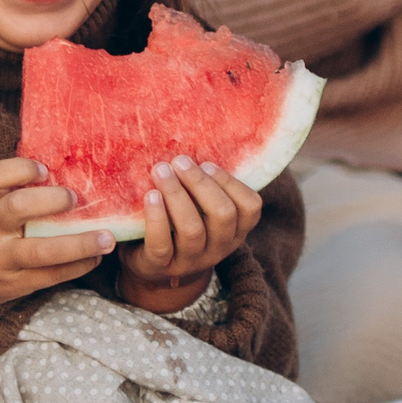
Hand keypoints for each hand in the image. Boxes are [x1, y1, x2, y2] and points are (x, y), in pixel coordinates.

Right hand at [0, 157, 109, 327]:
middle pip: (17, 209)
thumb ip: (10, 191)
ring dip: (78, 244)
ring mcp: (2, 259)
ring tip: (106, 238)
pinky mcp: (14, 284)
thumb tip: (60, 164)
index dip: (19, 169)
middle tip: (75, 198)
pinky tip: (94, 258)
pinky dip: (78, 266)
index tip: (43, 168)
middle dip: (50, 201)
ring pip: (41, 252)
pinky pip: (51, 276)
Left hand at [115, 157, 262, 311]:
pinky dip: (156, 217)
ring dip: (176, 195)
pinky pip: (161, 244)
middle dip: (200, 183)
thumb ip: (205, 185)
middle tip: (179, 160)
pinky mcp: (160, 266)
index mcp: (234, 230)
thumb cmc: (178, 223)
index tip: (206, 163)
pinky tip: (150, 195)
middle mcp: (218, 247)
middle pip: (222, 215)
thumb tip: (201, 136)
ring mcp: (190, 260)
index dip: (231, 183)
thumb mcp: (200, 207)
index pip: (250, 208)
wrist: (150, 265)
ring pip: (192, 229)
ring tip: (160, 170)